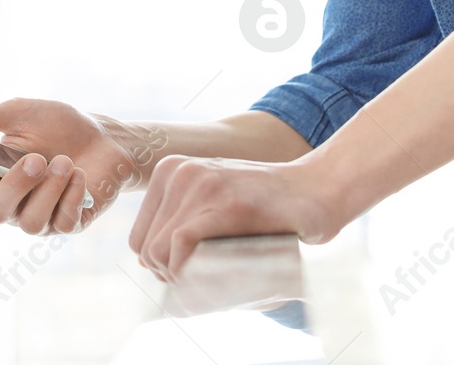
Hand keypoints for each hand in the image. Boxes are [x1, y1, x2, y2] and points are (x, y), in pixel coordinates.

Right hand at [0, 98, 166, 235]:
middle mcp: (14, 201)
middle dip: (14, 187)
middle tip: (35, 160)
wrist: (107, 138)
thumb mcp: (20, 113)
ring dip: (49, 191)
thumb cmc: (59, 126)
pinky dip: (70, 197)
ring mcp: (41, 216)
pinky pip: (62, 223)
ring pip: (30, 222)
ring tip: (65, 161)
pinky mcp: (69, 224)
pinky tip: (79, 175)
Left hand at [128, 154, 340, 282]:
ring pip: (159, 249)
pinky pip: (181, 242)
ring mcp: (202, 184)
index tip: (184, 277)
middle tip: (199, 284)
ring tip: (207, 282)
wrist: (314, 190)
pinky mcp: (227, 204)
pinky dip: (187, 269)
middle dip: (167, 276)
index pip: (139, 237)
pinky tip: (209, 277)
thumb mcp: (211, 196)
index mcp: (171, 169)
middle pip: (146, 247)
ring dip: (178, 278)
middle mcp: (181, 172)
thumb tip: (145, 262)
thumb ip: (179, 218)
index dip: (157, 267)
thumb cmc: (263, 205)